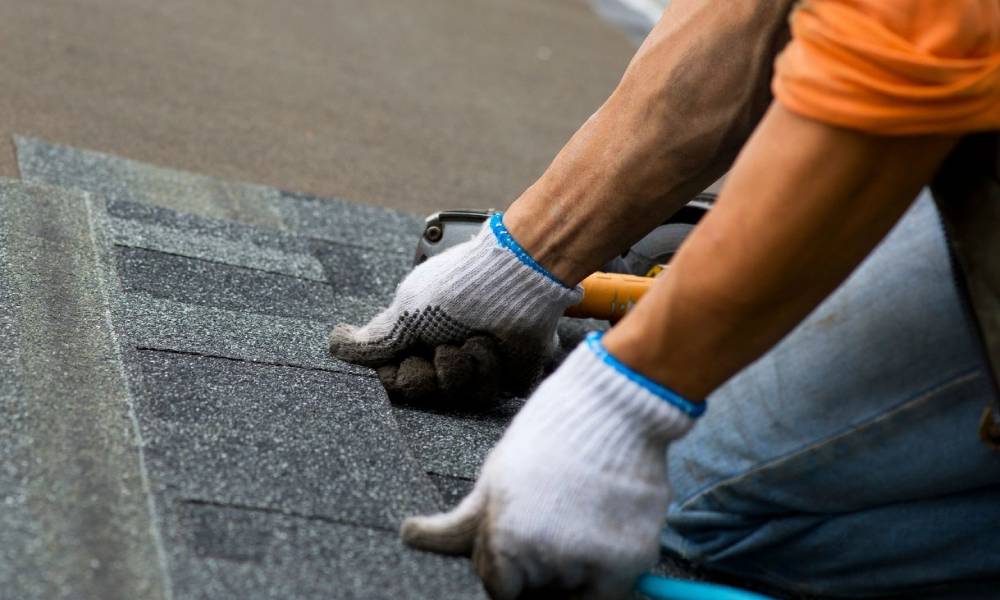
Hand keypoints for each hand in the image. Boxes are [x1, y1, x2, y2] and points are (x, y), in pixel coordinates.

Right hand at [329, 214, 580, 403]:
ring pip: (453, 398)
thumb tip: (335, 344)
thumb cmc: (459, 288)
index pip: (393, 378)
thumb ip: (373, 339)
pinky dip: (486, 368)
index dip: (396, 375)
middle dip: (429, 374)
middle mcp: (442, 352)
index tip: (404, 357)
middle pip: (420, 392)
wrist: (515, 281)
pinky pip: (485, 395)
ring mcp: (473, 366)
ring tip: (472, 340)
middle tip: (441, 349)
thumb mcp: (406, 311)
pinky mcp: (504, 377)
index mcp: (416, 335)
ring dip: (461, 366)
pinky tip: (491, 345)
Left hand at [400, 333, 701, 598]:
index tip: (521, 535)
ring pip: (569, 591)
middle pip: (533, 591)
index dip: (506, 563)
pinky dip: (603, 572)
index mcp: (505, 541)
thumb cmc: (549, 436)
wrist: (614, 408)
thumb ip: (459, 524)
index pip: (497, 587)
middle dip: (538, 568)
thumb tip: (409, 536)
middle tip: (553, 519)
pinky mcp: (629, 561)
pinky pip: (607, 592)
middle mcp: (545, 561)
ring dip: (571, 568)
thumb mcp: (495, 477)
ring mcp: (589, 563)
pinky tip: (599, 529)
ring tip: (578, 515)